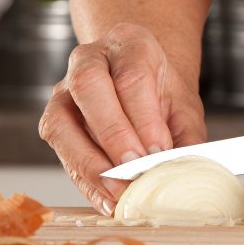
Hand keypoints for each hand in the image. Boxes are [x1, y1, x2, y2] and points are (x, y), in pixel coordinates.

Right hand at [39, 23, 205, 214]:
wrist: (136, 82)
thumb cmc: (161, 94)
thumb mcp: (184, 107)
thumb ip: (189, 137)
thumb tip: (190, 168)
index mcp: (130, 44)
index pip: (133, 77)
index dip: (145, 118)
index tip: (159, 151)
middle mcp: (89, 60)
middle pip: (89, 87)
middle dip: (112, 133)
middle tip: (133, 169)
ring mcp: (64, 90)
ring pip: (61, 121)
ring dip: (88, 161)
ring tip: (117, 192)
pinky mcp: (52, 120)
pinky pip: (60, 150)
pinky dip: (84, 180)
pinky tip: (106, 200)